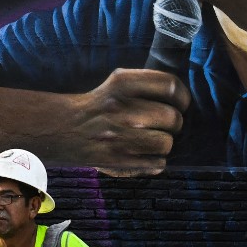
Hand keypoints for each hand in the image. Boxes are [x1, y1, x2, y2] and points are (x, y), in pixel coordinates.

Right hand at [72, 68, 190, 176]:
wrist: (62, 129)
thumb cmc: (98, 106)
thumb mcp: (117, 83)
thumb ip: (148, 85)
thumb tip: (184, 99)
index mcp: (122, 83)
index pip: (171, 87)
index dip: (183, 97)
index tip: (180, 104)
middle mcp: (121, 108)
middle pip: (173, 118)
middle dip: (173, 124)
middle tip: (162, 125)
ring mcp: (119, 135)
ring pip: (167, 143)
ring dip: (163, 144)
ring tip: (151, 141)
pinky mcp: (117, 159)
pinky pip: (157, 163)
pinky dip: (155, 161)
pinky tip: (142, 154)